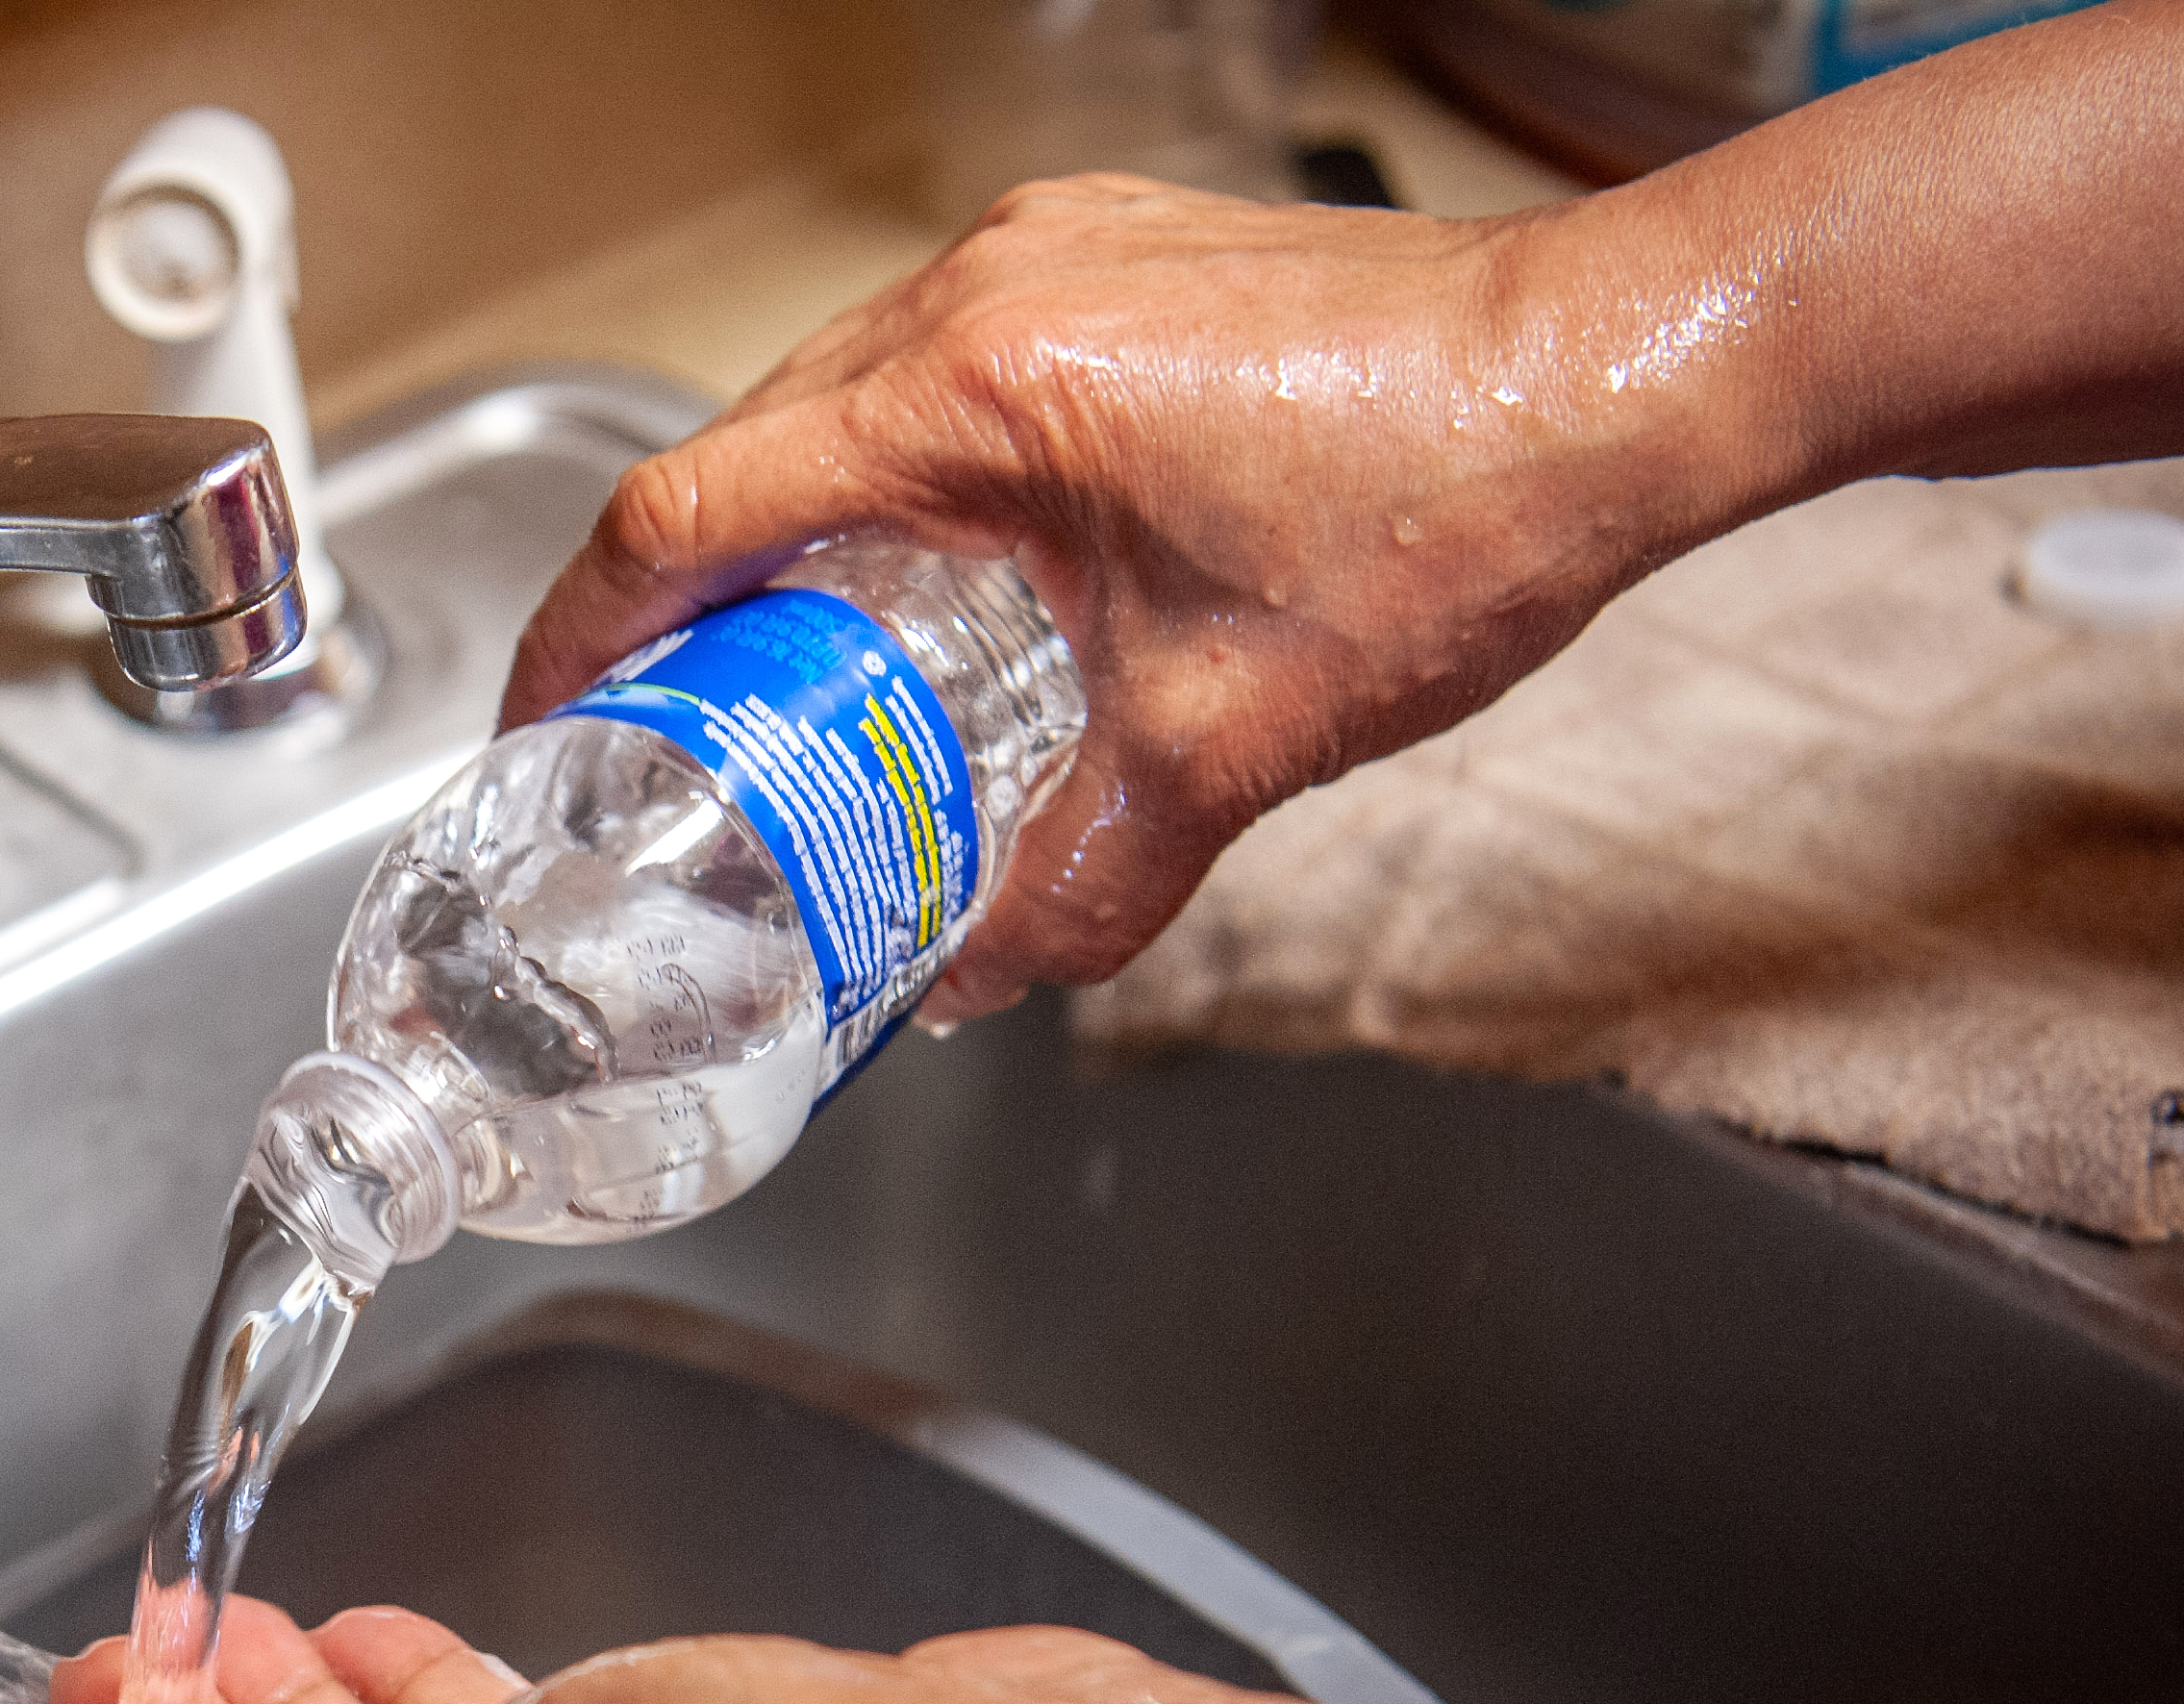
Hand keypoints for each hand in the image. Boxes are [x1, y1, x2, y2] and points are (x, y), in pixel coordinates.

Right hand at [501, 177, 1746, 1013]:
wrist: (1633, 370)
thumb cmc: (1457, 503)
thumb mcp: (1231, 742)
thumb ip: (1078, 880)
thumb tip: (984, 973)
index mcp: (973, 390)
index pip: (686, 506)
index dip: (583, 630)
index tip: (550, 720)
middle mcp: (990, 287)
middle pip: (746, 442)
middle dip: (682, 593)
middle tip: (666, 726)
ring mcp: (1059, 250)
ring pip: (843, 394)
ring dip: (796, 527)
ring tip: (795, 660)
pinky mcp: (1126, 255)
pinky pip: (945, 360)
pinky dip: (902, 470)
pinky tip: (950, 573)